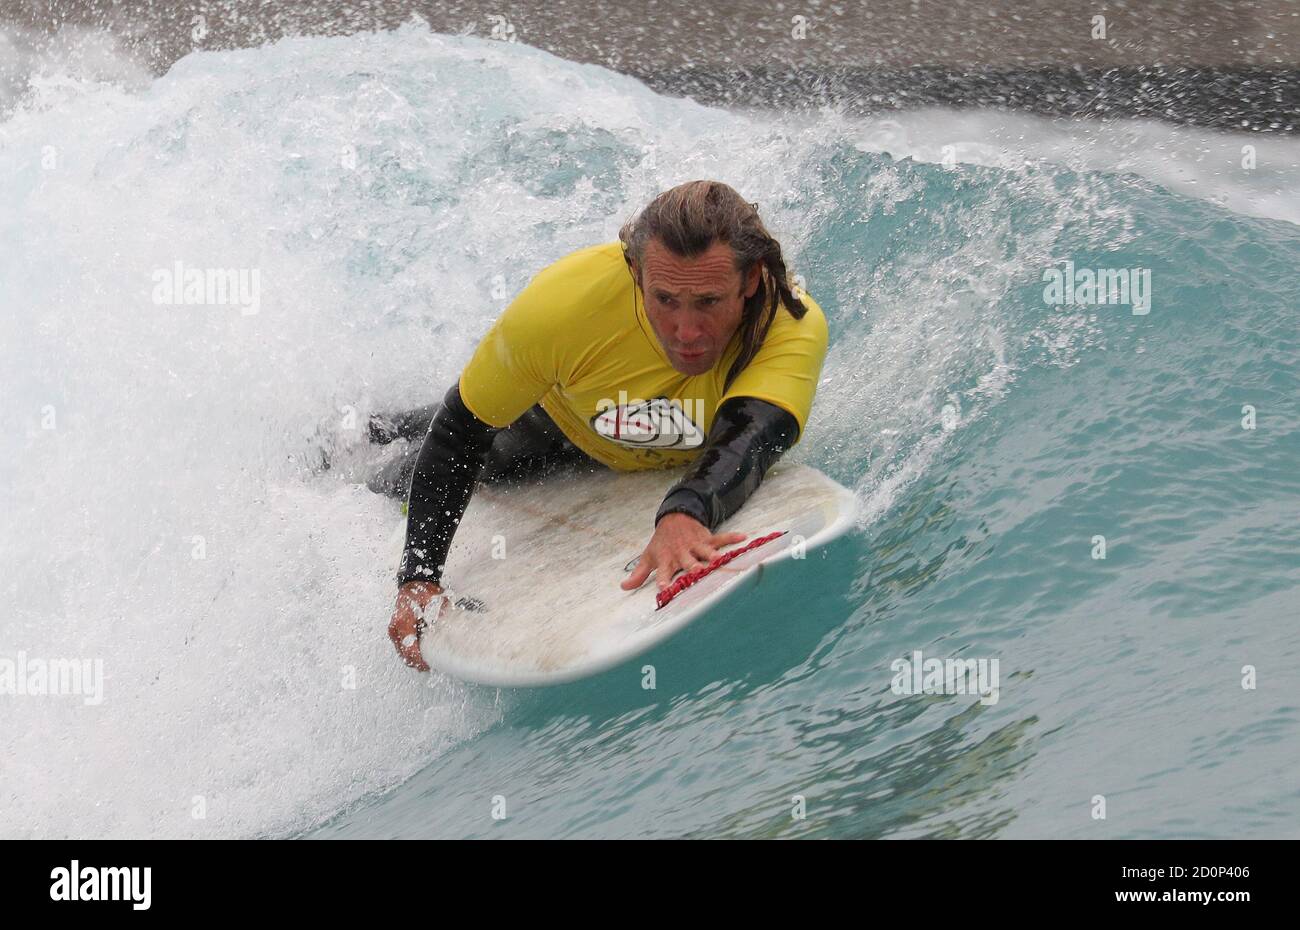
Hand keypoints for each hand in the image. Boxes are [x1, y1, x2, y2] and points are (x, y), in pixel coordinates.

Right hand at [388, 581, 445, 671]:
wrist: (412, 582)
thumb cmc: (422, 591)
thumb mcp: (434, 600)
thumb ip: (440, 612)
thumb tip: (449, 624)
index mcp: (403, 622)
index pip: (409, 648)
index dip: (418, 659)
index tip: (427, 665)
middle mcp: (396, 628)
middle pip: (404, 653)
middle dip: (416, 662)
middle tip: (428, 667)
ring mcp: (394, 629)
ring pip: (401, 651)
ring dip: (412, 658)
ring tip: (425, 663)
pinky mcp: (395, 629)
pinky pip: (401, 646)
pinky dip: (409, 652)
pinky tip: (419, 654)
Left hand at [620, 513, 745, 591]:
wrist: (674, 517)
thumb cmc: (661, 542)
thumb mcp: (648, 557)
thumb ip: (639, 575)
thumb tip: (623, 587)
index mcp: (667, 560)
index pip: (664, 572)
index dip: (664, 581)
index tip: (664, 589)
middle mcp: (682, 553)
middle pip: (687, 562)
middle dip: (692, 568)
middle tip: (697, 573)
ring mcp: (695, 545)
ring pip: (705, 552)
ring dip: (712, 556)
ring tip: (718, 560)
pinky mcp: (707, 538)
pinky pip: (720, 538)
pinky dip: (731, 538)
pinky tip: (743, 537)